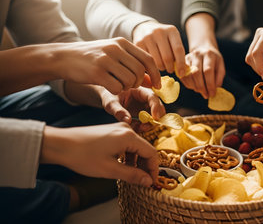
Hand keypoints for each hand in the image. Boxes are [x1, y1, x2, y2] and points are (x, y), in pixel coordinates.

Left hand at [41, 123, 159, 186]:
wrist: (61, 144)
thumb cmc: (82, 155)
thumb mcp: (109, 169)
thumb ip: (132, 175)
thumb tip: (148, 181)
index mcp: (128, 136)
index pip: (151, 152)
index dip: (154, 168)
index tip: (151, 181)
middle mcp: (126, 129)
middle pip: (145, 149)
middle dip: (145, 166)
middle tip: (143, 181)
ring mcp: (118, 129)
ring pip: (136, 147)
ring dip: (136, 162)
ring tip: (130, 175)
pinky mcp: (111, 132)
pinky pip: (127, 144)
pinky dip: (128, 156)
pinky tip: (121, 166)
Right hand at [56, 38, 160, 94]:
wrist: (63, 57)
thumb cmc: (91, 57)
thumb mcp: (112, 53)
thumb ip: (132, 62)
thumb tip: (152, 79)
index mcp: (121, 42)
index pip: (148, 59)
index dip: (155, 74)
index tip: (157, 85)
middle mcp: (115, 48)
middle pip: (139, 72)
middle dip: (138, 83)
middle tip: (129, 85)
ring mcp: (105, 60)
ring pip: (129, 81)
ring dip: (126, 87)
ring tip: (117, 84)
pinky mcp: (96, 73)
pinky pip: (117, 88)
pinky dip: (115, 91)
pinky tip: (108, 86)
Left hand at [100, 86, 165, 131]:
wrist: (107, 98)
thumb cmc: (109, 95)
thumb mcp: (110, 103)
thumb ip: (118, 111)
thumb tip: (127, 120)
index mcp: (140, 90)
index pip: (152, 97)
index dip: (156, 107)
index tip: (154, 118)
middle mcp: (146, 98)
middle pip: (158, 108)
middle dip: (154, 119)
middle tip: (144, 127)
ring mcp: (145, 107)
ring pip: (155, 116)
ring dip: (149, 125)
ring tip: (137, 128)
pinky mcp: (143, 115)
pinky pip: (148, 122)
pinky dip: (144, 127)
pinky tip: (135, 128)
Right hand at [133, 21, 186, 74]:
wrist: (145, 28)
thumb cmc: (163, 40)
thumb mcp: (173, 41)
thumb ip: (178, 54)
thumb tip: (183, 72)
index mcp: (171, 30)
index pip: (178, 50)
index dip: (181, 64)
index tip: (181, 74)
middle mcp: (159, 32)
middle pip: (167, 57)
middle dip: (170, 68)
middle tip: (170, 69)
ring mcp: (147, 37)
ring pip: (157, 61)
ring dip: (161, 68)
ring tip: (162, 65)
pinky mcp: (138, 43)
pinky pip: (147, 61)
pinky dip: (152, 66)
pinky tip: (153, 63)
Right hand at [181, 45, 224, 97]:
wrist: (204, 49)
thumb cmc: (213, 61)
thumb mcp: (220, 66)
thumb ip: (219, 77)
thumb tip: (215, 88)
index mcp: (209, 54)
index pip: (208, 71)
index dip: (210, 84)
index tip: (212, 94)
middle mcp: (197, 54)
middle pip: (196, 73)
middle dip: (201, 87)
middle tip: (206, 95)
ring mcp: (188, 57)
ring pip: (188, 75)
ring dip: (195, 87)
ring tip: (201, 91)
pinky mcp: (182, 62)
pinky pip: (183, 76)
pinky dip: (188, 84)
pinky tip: (194, 87)